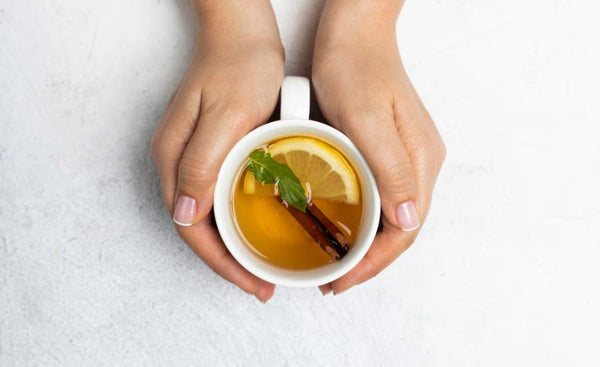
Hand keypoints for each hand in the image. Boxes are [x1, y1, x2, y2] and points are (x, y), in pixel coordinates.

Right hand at [150, 1, 283, 302]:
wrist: (244, 33)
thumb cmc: (239, 66)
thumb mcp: (226, 116)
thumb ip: (202, 163)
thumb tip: (184, 214)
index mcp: (174, 158)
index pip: (191, 227)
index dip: (221, 261)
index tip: (253, 281)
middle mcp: (177, 162)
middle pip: (197, 228)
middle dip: (228, 262)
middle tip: (263, 283)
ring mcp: (193, 157)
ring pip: (209, 216)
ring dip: (233, 245)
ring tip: (263, 266)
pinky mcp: (211, 150)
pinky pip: (220, 196)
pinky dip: (238, 221)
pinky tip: (259, 228)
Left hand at [312, 0, 445, 294]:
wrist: (355, 32)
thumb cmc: (356, 66)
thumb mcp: (366, 118)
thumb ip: (390, 169)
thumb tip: (408, 222)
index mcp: (420, 162)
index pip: (403, 231)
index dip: (373, 263)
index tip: (341, 280)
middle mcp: (420, 164)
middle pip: (400, 230)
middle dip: (368, 262)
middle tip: (333, 280)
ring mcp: (407, 157)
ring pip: (390, 217)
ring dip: (365, 246)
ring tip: (335, 263)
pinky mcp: (389, 150)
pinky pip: (380, 198)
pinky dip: (361, 221)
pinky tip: (341, 226)